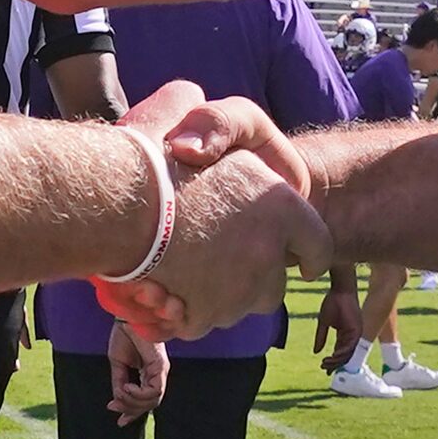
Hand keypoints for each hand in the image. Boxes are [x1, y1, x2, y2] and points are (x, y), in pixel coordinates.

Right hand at [94, 86, 330, 342]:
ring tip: (190, 268)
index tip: (302, 260)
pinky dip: (189, 312)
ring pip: (239, 307)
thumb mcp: (206, 116)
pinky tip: (168, 290)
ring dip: (222, 294)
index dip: (309, 252)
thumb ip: (219, 125)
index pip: (318, 245)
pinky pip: (203, 322)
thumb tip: (204, 122)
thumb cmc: (160, 155)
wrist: (119, 203)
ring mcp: (237, 291)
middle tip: (229, 259)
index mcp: (283, 208)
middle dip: (258, 277)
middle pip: (274, 286)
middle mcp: (268, 255)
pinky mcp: (203, 316)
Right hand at [107, 322, 167, 425]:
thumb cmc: (123, 335)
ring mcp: (161, 370)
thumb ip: (120, 383)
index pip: (145, 400)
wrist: (126, 315)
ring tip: (120, 394)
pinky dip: (139, 394)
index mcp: (148, 374)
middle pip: (150, 404)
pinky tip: (127, 388)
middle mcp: (157, 374)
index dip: (133, 413)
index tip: (120, 422)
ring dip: (133, 403)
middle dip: (130, 410)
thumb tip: (117, 401)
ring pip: (153, 400)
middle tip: (113, 406)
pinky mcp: (161, 366)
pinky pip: (154, 391)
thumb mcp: (118, 364)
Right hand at [314, 282, 364, 367]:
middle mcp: (351, 336)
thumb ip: (320, 337)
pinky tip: (333, 356)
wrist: (340, 290)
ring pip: (348, 353)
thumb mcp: (323, 323)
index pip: (339, 352)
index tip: (324, 368)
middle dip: (334, 364)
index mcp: (344, 335)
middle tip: (324, 368)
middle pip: (344, 356)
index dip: (333, 361)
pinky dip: (342, 353)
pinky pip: (351, 346)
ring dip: (337, 361)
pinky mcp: (357, 330)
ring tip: (326, 363)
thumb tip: (316, 352)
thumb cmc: (332, 303)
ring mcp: (355, 334)